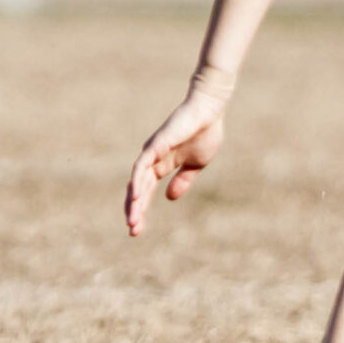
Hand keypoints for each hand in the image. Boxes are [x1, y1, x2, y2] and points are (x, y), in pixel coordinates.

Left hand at [125, 87, 228, 235]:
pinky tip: (136, 196)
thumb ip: (183, 180)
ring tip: (133, 220)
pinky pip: (142, 166)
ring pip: (137, 181)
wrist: (211, 111)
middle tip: (133, 231)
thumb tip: (169, 198)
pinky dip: (138, 181)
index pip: (146, 192)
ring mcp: (152, 153)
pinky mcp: (156, 145)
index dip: (141, 210)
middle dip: (135, 211)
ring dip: (134, 201)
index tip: (137, 230)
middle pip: (138, 190)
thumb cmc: (206, 133)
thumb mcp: (196, 164)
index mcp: (162, 166)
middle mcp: (152, 161)